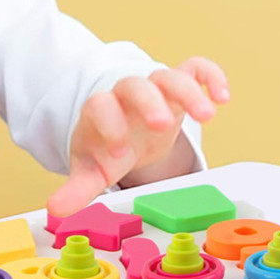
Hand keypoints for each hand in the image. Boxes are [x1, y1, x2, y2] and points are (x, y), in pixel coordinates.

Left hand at [46, 57, 229, 216]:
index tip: (120, 153)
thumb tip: (56, 209)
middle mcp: (127, 96)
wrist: (125, 132)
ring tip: (207, 116)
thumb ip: (77, 189)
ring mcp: (155, 88)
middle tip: (162, 125)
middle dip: (149, 102)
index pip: (100, 106)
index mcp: (102, 111)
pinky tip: (223, 97)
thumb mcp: (92, 170)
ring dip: (189, 92)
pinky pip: (195, 69)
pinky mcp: (179, 86)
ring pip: (170, 77)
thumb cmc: (108, 150)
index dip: (110, 125)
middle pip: (136, 85)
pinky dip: (211, 76)